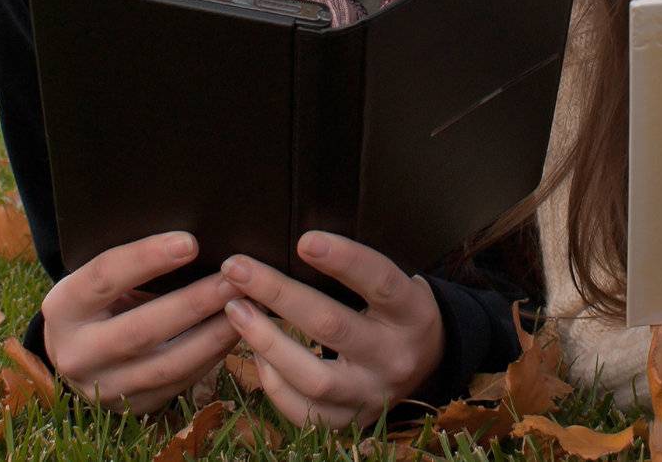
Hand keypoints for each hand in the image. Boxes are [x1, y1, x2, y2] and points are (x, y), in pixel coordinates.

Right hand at [41, 231, 239, 412]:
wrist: (76, 351)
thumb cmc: (99, 299)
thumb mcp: (97, 279)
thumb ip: (131, 264)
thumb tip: (193, 240)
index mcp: (63, 308)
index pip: (104, 277)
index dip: (147, 258)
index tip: (190, 242)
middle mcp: (77, 353)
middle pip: (141, 329)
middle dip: (194, 303)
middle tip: (235, 280)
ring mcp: (104, 387)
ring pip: (167, 365)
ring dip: (213, 335)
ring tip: (247, 307)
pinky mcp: (132, 406)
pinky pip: (180, 383)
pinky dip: (212, 357)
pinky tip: (236, 333)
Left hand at [219, 231, 443, 427]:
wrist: (426, 363)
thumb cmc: (394, 309)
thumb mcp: (393, 283)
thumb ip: (355, 268)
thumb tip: (296, 242)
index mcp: (412, 313)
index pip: (380, 283)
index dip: (344, 260)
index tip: (304, 240)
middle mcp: (395, 357)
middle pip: (333, 326)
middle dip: (278, 294)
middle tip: (237, 268)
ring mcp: (372, 394)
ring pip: (314, 377)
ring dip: (266, 341)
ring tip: (235, 310)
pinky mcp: (352, 421)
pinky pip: (304, 411)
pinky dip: (274, 382)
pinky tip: (255, 353)